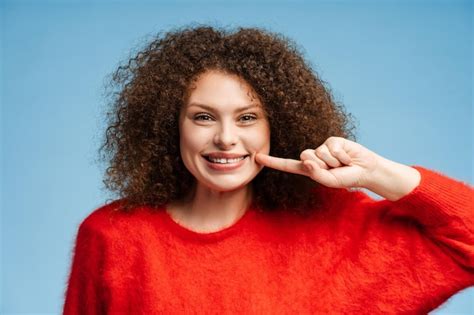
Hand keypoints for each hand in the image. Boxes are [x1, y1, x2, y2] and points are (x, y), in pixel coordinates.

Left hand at [255, 136, 380, 188]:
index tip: (257, 158)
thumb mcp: (330, 180)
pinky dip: (341, 155)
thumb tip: (306, 161)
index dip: (272, 161)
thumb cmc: (346, 177)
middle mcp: (313, 156)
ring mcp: (322, 147)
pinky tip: (347, 157)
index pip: (287, 164)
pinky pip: (331, 147)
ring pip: (319, 152)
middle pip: (305, 156)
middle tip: (335, 169)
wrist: (365, 170)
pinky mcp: (332, 140)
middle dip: (322, 164)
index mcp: (308, 168)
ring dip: (334, 161)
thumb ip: (317, 174)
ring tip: (342, 164)